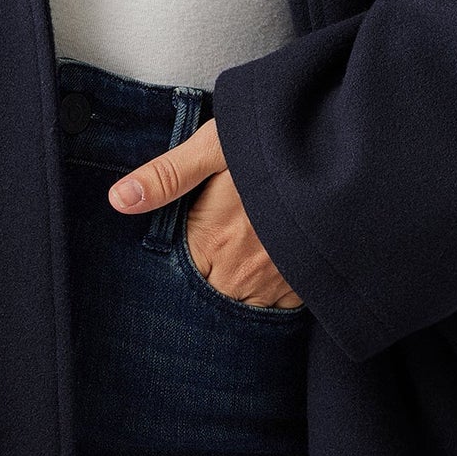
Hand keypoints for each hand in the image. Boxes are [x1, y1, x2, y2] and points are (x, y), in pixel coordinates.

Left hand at [108, 116, 304, 309]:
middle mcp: (246, 272)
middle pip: (209, 300)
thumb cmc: (269, 145)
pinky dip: (268, 299)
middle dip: (202, 287)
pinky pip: (279, 310)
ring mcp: (279, 282)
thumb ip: (167, 176)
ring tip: (229, 272)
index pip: (178, 278)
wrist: (337, 149)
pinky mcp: (306, 283)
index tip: (182, 251)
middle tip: (207, 260)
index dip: (174, 268)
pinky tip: (262, 276)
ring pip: (244, 310)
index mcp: (215, 241)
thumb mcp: (213, 147)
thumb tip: (119, 200)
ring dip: (233, 295)